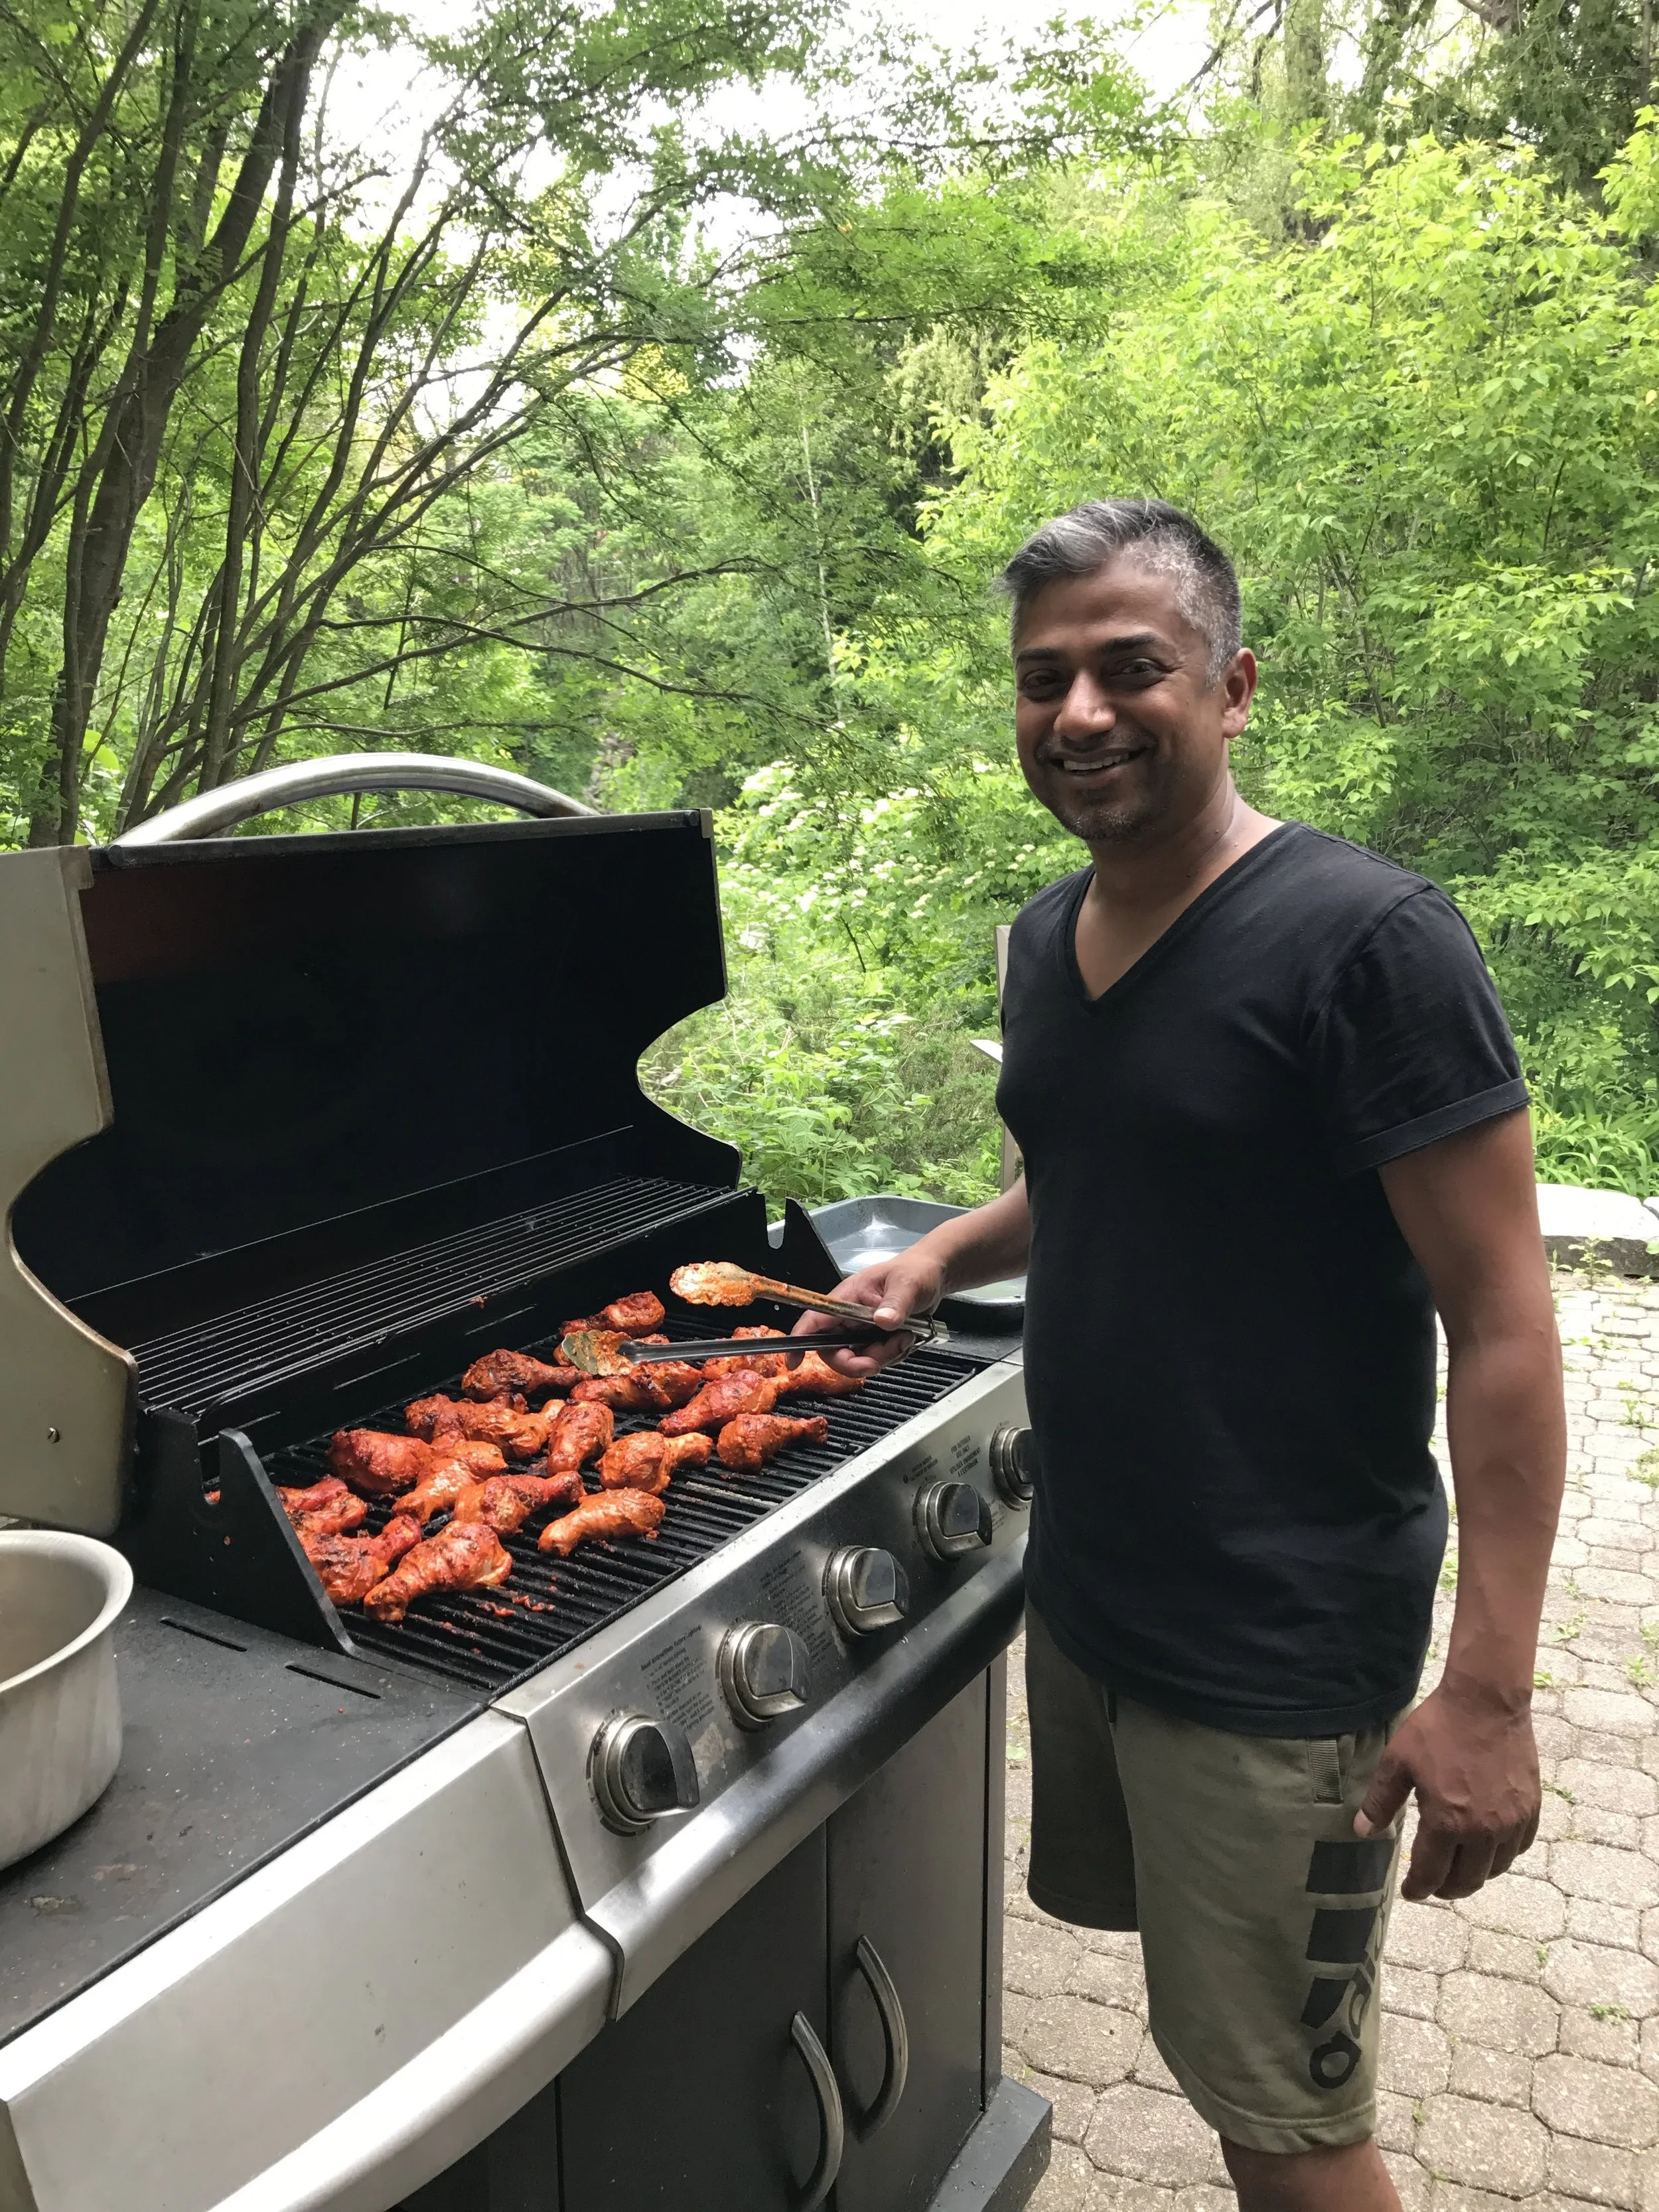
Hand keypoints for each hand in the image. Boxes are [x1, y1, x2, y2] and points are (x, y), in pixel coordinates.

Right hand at [793, 1253, 946, 1376]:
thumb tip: (883, 1321)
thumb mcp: (907, 1285)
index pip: (813, 1320)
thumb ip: (895, 1304)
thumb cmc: (914, 1271)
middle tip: (879, 1360)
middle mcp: (848, 1317)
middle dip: (856, 1362)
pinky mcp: (875, 1340)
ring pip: (858, 1359)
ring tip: (905, 1336)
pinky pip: (876, 1359)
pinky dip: (892, 1356)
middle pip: (833, 1351)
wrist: (933, 1277)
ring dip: (883, 1356)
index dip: (799, 1341)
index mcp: (846, 1298)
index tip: (793, 1362)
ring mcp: (861, 1330)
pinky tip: (906, 1338)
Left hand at [1353, 1676, 1540, 1900]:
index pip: (1432, 1873)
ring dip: (1476, 1875)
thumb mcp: (1398, 1762)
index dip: (1419, 1888)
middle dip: (1447, 1889)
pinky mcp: (1530, 1809)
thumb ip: (1381, 1801)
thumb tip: (1362, 1831)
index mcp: (1446, 1822)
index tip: (1411, 1893)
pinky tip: (1490, 1848)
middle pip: (1467, 1880)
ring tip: (1460, 1868)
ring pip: (1496, 1869)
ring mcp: (1511, 1822)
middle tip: (1434, 1885)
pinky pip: (1519, 1847)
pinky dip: (1502, 1856)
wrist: (1486, 1702)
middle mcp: (1483, 1831)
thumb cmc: (1438, 1729)